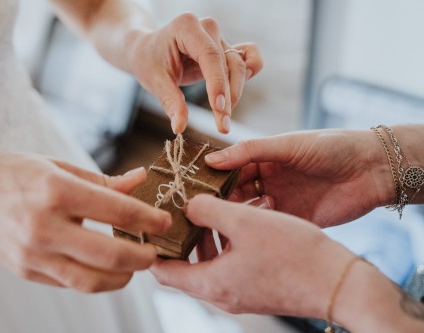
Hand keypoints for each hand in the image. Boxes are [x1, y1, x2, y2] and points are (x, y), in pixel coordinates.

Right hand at [0, 153, 170, 291]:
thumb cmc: (12, 173)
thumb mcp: (58, 166)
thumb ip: (103, 180)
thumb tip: (140, 180)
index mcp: (56, 191)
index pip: (116, 211)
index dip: (148, 219)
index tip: (164, 221)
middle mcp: (44, 226)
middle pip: (109, 254)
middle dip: (143, 256)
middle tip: (156, 251)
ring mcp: (33, 254)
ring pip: (91, 280)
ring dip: (123, 277)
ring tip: (135, 266)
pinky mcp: (27, 271)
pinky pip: (70, 283)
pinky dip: (95, 279)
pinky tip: (106, 268)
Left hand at [127, 13, 262, 133]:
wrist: (146, 50)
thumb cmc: (148, 61)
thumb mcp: (155, 81)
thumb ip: (171, 102)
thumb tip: (180, 128)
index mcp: (187, 27)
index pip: (210, 56)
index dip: (218, 83)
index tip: (219, 109)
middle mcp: (207, 28)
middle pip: (229, 63)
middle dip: (228, 97)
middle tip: (222, 126)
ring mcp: (219, 37)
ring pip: (239, 66)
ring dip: (236, 93)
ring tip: (224, 119)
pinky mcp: (226, 49)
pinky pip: (248, 56)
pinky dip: (250, 72)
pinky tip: (238, 92)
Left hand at [150, 194, 353, 318]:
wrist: (342, 283)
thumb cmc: (294, 254)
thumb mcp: (245, 222)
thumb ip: (208, 210)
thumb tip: (188, 205)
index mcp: (211, 283)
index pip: (162, 271)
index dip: (152, 246)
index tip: (150, 224)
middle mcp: (222, 294)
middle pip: (185, 266)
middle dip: (181, 237)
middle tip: (182, 209)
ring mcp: (240, 293)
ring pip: (210, 263)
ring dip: (207, 237)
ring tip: (213, 209)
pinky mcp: (257, 288)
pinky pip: (230, 265)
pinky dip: (228, 244)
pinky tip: (241, 221)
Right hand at [204, 129, 394, 226]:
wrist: (373, 169)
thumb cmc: (331, 147)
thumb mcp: (286, 144)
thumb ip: (249, 151)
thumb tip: (211, 160)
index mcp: (264, 160)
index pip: (230, 169)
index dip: (212, 178)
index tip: (191, 187)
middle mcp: (268, 181)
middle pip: (235, 193)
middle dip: (219, 200)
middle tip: (198, 210)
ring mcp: (280, 202)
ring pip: (248, 213)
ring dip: (234, 216)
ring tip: (215, 222)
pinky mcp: (294, 221)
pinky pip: (268, 228)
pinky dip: (255, 230)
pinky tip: (242, 233)